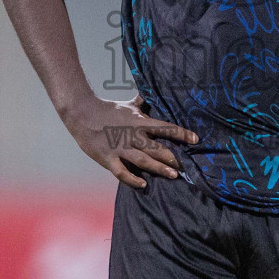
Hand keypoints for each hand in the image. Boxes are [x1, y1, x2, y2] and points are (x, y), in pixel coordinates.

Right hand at [62, 94, 197, 188]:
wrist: (82, 113)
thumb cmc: (108, 109)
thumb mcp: (128, 105)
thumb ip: (143, 102)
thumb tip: (155, 93)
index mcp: (139, 122)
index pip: (165, 128)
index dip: (181, 134)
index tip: (195, 139)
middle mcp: (133, 135)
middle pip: (157, 148)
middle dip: (172, 157)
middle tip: (186, 167)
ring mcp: (120, 148)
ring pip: (143, 161)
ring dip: (159, 168)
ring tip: (173, 175)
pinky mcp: (108, 158)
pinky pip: (122, 172)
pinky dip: (132, 180)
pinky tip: (143, 185)